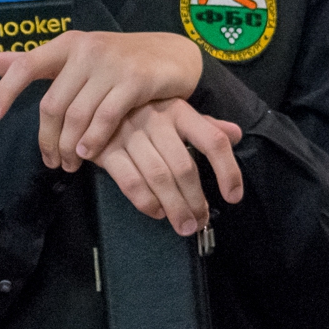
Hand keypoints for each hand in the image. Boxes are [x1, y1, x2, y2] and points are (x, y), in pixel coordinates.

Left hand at [0, 31, 204, 171]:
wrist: (176, 54)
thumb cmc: (123, 60)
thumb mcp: (80, 56)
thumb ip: (39, 62)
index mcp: (68, 44)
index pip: (27, 66)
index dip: (5, 92)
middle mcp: (87, 50)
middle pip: (53, 103)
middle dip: (47, 139)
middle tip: (52, 161)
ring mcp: (112, 63)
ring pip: (77, 114)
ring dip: (70, 146)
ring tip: (71, 163)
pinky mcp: (136, 79)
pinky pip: (105, 116)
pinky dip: (94, 139)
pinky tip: (89, 153)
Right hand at [94, 99, 244, 237]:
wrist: (93, 103)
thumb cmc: (143, 112)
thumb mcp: (176, 112)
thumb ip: (206, 126)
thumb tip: (236, 134)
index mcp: (181, 112)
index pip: (213, 141)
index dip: (228, 170)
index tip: (234, 196)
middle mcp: (158, 121)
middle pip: (184, 167)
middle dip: (195, 200)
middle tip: (200, 221)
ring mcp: (129, 135)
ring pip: (159, 178)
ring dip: (175, 207)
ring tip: (184, 225)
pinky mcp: (106, 150)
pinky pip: (130, 182)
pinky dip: (146, 202)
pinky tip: (158, 212)